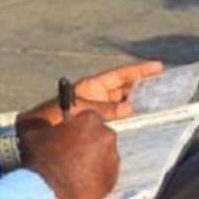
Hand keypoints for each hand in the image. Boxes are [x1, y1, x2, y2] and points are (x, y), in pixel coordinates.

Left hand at [17, 60, 163, 126]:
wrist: (35, 132)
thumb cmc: (54, 116)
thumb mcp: (81, 107)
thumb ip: (105, 108)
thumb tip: (128, 108)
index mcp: (92, 86)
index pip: (120, 75)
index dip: (138, 70)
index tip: (158, 66)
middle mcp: (95, 95)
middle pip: (123, 87)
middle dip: (141, 85)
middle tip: (163, 84)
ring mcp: (95, 110)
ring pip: (121, 102)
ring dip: (136, 101)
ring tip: (156, 101)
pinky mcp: (94, 124)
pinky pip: (116, 118)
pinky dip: (127, 118)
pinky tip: (138, 121)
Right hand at [21, 112, 118, 198]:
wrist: (46, 193)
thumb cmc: (40, 161)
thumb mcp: (34, 132)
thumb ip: (47, 123)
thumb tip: (47, 124)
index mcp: (90, 120)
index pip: (89, 118)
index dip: (78, 127)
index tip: (70, 135)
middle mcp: (106, 136)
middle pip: (100, 135)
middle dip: (88, 142)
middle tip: (71, 154)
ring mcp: (112, 159)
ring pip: (104, 155)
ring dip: (93, 159)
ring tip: (74, 170)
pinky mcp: (112, 179)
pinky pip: (105, 173)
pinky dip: (96, 175)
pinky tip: (79, 180)